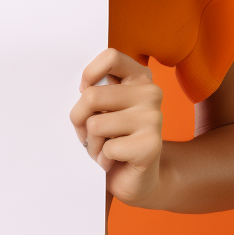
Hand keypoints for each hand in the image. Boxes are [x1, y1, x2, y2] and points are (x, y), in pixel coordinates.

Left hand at [69, 48, 163, 207]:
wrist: (137, 177)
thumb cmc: (112, 137)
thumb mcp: (101, 108)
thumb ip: (94, 91)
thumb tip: (81, 90)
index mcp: (139, 77)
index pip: (110, 57)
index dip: (89, 74)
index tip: (84, 92)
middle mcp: (151, 93)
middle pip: (91, 96)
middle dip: (79, 119)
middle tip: (89, 133)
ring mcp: (154, 118)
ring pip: (95, 124)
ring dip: (91, 143)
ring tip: (104, 148)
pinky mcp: (151, 145)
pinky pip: (107, 147)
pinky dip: (103, 158)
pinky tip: (114, 161)